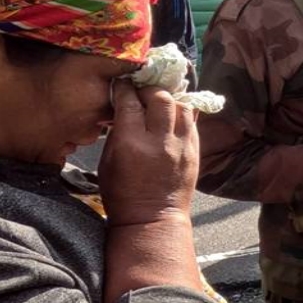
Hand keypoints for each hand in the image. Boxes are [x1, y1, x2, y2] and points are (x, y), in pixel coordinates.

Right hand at [99, 80, 197, 225]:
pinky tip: (172, 114)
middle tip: (142, 92)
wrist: (152, 219)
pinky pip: (192, 121)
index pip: (130, 102)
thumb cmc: (122, 193)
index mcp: (132, 144)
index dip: (126, 88)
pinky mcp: (195, 151)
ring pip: (181, 106)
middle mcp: (160, 142)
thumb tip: (122, 107)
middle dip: (149, 90)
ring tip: (159, 102)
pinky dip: (181, 113)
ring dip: (169, 99)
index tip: (123, 83)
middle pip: (160, 98)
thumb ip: (117, 132)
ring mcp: (181, 146)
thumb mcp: (107, 162)